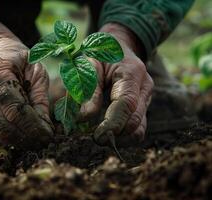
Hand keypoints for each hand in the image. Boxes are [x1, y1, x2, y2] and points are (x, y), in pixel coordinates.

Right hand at [0, 16, 52, 149]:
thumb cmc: (18, 60)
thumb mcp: (36, 71)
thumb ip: (40, 98)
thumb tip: (47, 127)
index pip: (15, 109)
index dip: (34, 126)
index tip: (49, 135)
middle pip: (6, 125)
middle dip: (29, 137)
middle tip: (47, 142)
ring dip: (21, 142)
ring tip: (39, 142)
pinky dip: (13, 138)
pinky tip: (27, 138)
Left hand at [80, 23, 153, 144]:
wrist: (118, 44)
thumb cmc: (99, 53)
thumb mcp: (89, 65)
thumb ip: (88, 90)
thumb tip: (82, 118)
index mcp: (131, 72)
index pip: (127, 103)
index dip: (113, 123)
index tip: (97, 136)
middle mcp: (144, 86)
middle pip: (136, 120)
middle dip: (116, 134)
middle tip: (96, 139)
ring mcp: (147, 97)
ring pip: (140, 128)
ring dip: (121, 138)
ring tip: (102, 137)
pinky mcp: (143, 106)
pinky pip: (138, 127)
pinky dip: (124, 135)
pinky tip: (110, 133)